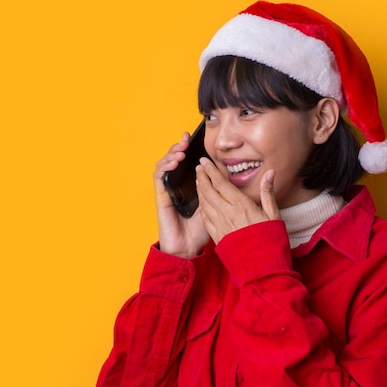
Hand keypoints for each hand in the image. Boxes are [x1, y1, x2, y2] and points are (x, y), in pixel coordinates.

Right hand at [153, 132, 209, 257]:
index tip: (193, 138)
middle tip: (186, 139)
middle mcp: (175, 186)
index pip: (185, 163)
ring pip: (164, 165)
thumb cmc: (200, 231)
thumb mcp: (214, 205)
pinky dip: (165, 167)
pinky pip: (159, 178)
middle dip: (178, 147)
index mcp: (187, 187)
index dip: (187, 149)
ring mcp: (168, 191)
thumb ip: (217, 190)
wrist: (188, 248)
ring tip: (181, 149)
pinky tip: (174, 162)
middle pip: (173, 161)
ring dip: (171, 154)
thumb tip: (226, 174)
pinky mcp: (161, 197)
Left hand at [195, 157, 280, 243]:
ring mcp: (220, 226)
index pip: (221, 183)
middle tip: (198, 168)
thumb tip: (270, 173)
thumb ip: (268, 192)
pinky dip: (201, 207)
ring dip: (200, 190)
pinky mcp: (217, 236)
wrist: (262, 267)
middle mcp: (228, 214)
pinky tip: (201, 202)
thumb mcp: (274, 214)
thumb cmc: (271, 240)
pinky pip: (205, 218)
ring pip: (204, 203)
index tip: (205, 161)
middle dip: (202, 177)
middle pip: (209, 191)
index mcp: (242, 206)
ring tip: (198, 181)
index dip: (211, 170)